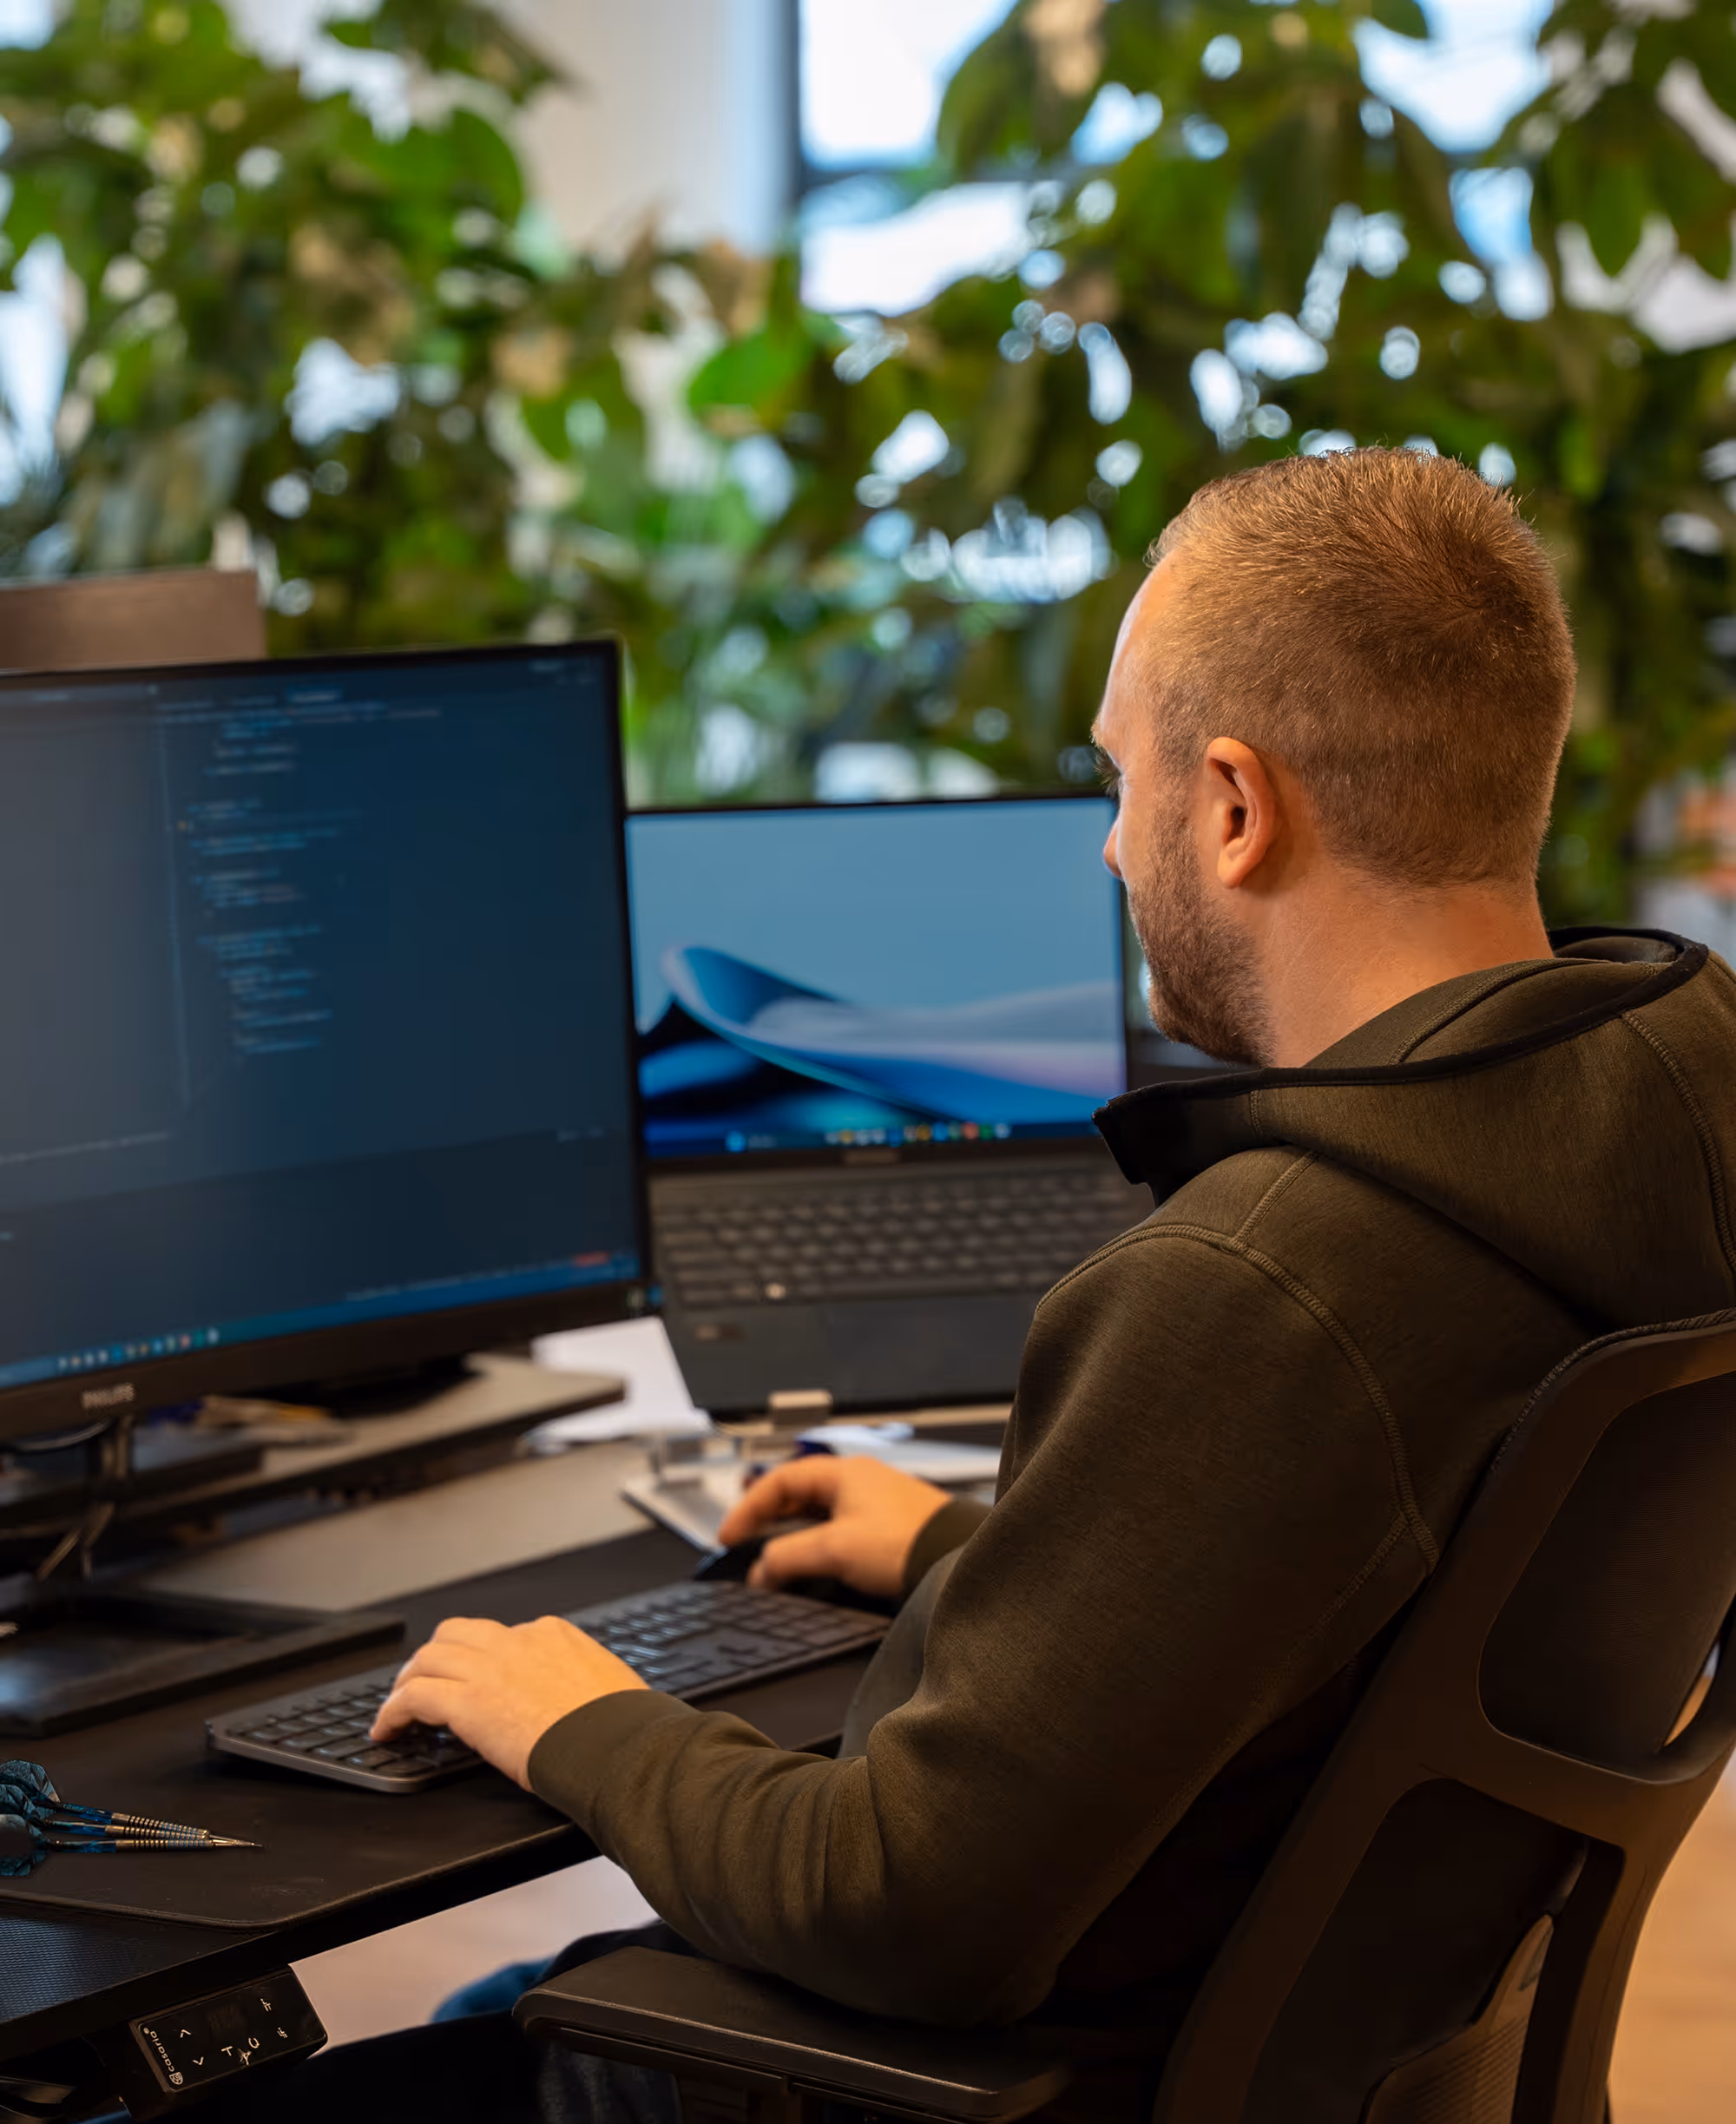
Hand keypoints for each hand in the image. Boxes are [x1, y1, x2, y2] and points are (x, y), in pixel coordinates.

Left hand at [372, 1615, 647, 1788]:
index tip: (475, 1680)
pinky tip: (387, 1729)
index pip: (502, 1635)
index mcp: (552, 1635)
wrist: (616, 1746)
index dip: (480, 1659)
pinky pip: (413, 1698)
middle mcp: (517, 1641)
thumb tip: (577, 1701)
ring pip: (428, 1658)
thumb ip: (580, 1681)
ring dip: (407, 1681)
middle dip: (435, 1657)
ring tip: (397, 1706)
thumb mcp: (607, 1684)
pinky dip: (393, 1711)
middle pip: (455, 1634)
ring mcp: (490, 1668)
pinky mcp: (468, 1702)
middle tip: (423, 1682)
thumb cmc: (621, 1727)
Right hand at [718, 1454, 952, 1598]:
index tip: (730, 1536)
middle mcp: (858, 1483)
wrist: (958, 1558)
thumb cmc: (908, 1541)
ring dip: (794, 1540)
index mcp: (843, 1473)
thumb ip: (789, 1557)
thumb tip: (762, 1570)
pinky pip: (840, 1534)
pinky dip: (818, 1549)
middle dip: (768, 1524)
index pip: (780, 1480)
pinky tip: (815, 1570)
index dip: (748, 1507)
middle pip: (798, 1497)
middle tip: (747, 1549)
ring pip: (818, 1518)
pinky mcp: (888, 1531)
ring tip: (777, 1566)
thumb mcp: (835, 1549)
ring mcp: (875, 1505)